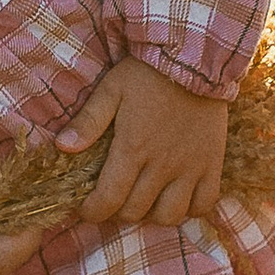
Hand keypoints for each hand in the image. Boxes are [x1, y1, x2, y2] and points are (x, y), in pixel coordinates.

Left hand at [61, 58, 229, 229]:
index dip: (93, 212)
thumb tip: (62, 147)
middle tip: (111, 199)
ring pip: (169, 216)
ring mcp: (190, 167)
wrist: (195, 58)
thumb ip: (88, 121)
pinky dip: (189, 209)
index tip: (87, 208)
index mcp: (132, 147)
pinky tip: (175, 196)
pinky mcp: (211, 164)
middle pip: (135, 211)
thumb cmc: (147, 74)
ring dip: (151, 215)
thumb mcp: (111, 90)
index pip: (109, 199)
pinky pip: (203, 204)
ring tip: (143, 201)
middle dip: (116, 212)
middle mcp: (162, 164)